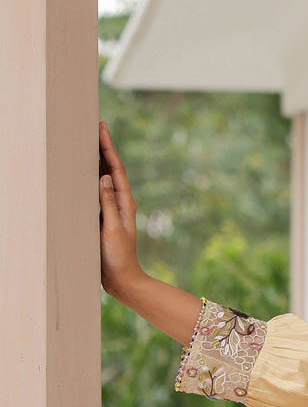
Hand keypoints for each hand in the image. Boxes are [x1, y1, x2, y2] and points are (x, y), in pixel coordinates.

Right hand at [98, 119, 142, 298]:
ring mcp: (112, 210)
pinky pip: (96, 193)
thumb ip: (107, 204)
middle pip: (110, 169)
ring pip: (103, 179)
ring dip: (96, 161)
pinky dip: (90, 179)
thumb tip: (104, 176)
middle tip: (95, 126)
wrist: (122, 280)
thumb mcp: (112, 229)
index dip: (108, 147)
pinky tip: (82, 173)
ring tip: (88, 142)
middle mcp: (120, 203)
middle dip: (103, 148)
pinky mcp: (104, 218)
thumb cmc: (119, 257)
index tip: (102, 127)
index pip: (116, 169)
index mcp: (125, 203)